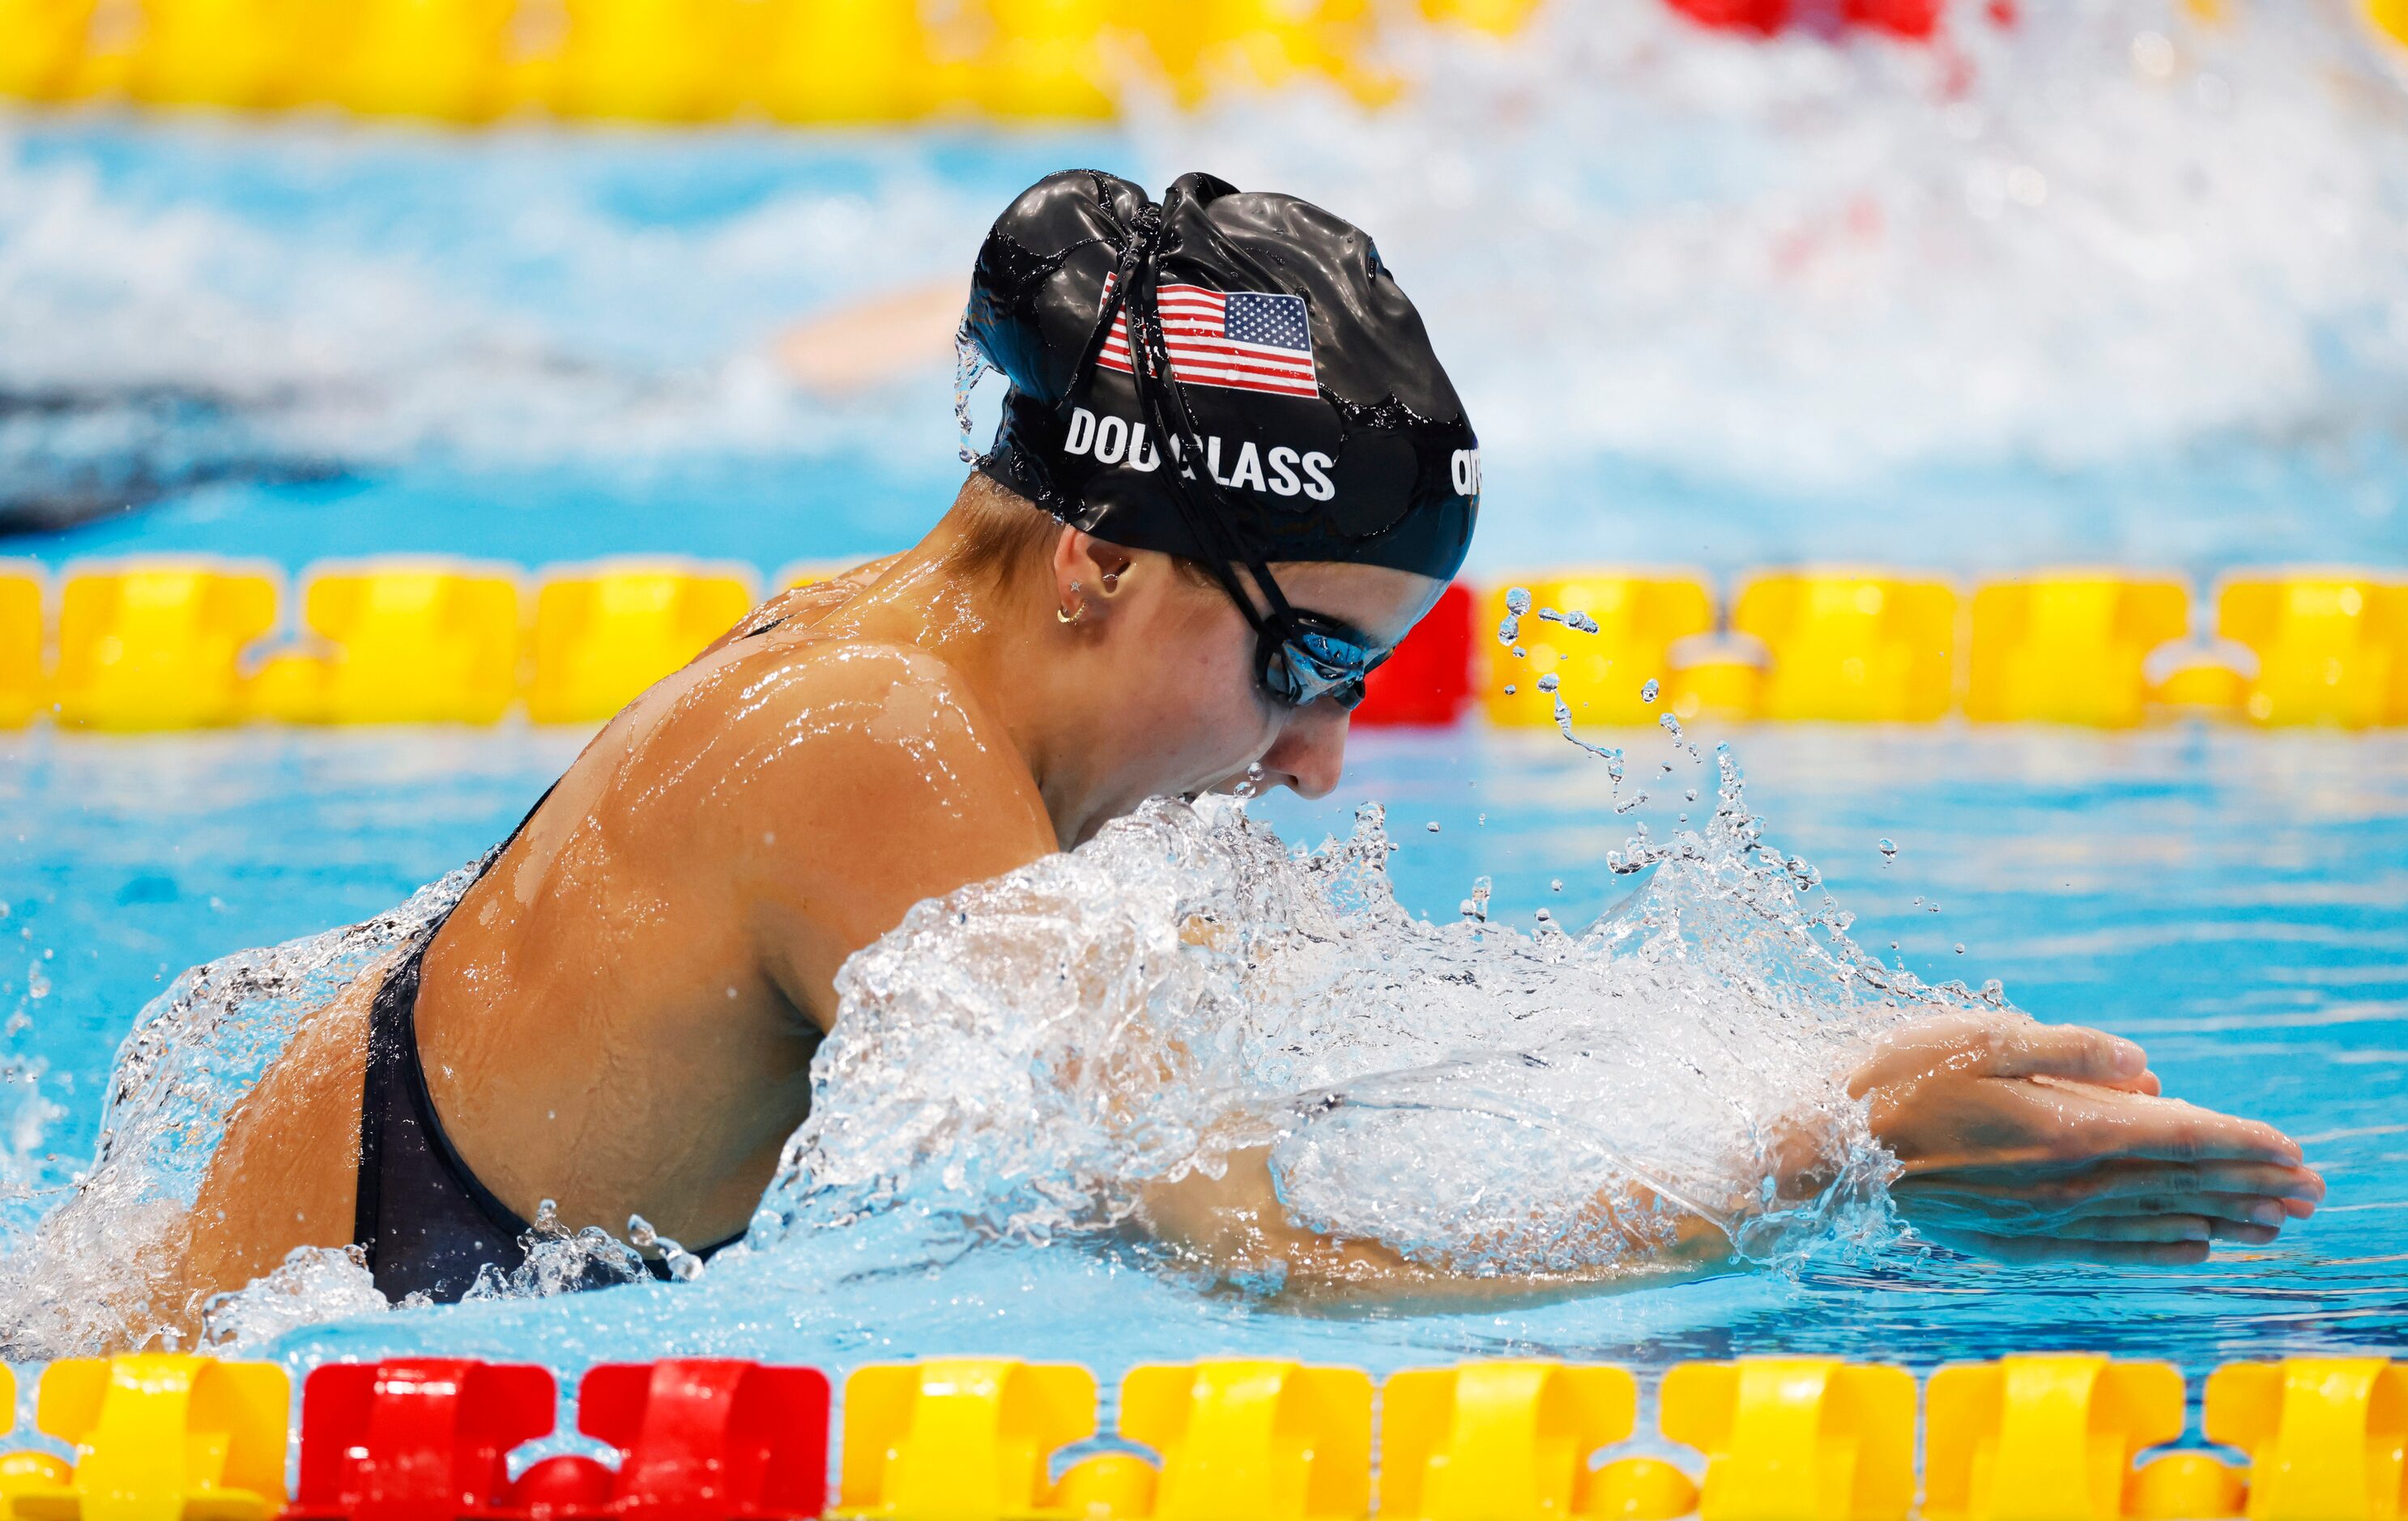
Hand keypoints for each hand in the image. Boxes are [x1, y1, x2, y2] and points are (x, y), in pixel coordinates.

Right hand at [1851, 1013, 2323, 1265]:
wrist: (1826, 1153)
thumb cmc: (1899, 1081)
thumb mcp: (1984, 1037)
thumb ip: (2071, 1051)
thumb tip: (2146, 1069)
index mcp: (2067, 1127)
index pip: (2180, 1137)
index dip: (2242, 1143)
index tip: (2295, 1152)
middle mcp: (2067, 1183)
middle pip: (2179, 1185)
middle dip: (2252, 1186)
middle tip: (2313, 1192)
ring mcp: (2043, 1219)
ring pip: (2154, 1221)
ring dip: (2221, 1220)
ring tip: (2275, 1224)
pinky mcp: (2017, 1241)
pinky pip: (2109, 1250)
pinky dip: (2160, 1248)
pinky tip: (2192, 1249)